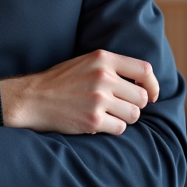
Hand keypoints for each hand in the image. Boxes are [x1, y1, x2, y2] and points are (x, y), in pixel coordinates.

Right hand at [0, 49, 158, 134]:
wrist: (33, 98)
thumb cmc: (60, 81)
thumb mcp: (85, 62)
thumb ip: (111, 67)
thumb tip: (143, 81)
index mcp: (103, 59)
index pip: (144, 70)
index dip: (153, 85)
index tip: (152, 95)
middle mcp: (103, 77)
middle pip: (142, 97)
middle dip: (135, 105)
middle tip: (119, 106)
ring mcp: (98, 100)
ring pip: (134, 115)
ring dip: (124, 117)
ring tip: (107, 114)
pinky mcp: (93, 120)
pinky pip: (120, 128)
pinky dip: (112, 128)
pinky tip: (97, 122)